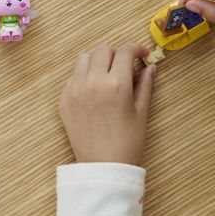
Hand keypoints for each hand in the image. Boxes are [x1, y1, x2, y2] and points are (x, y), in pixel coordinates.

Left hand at [57, 44, 155, 164]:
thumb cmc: (127, 142)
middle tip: (125, 67)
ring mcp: (75, 90)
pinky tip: (94, 91)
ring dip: (97, 61)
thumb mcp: (141, 112)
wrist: (103, 167)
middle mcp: (93, 82)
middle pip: (103, 50)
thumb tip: (150, 66)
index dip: (136, 49)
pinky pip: (73, 76)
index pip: (125, 51)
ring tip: (107, 76)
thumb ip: (145, 85)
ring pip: (84, 58)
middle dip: (117, 54)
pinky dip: (84, 76)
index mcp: (116, 84)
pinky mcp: (64, 99)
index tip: (142, 55)